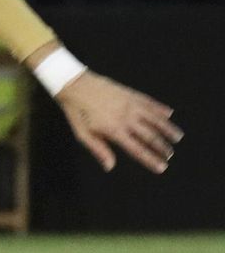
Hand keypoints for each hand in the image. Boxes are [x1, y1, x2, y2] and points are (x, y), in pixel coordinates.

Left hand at [56, 71, 182, 172]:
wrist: (75, 84)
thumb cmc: (77, 112)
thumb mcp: (83, 134)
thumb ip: (99, 150)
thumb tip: (110, 167)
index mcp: (114, 130)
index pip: (137, 149)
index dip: (151, 160)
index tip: (162, 167)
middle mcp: (127, 118)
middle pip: (150, 136)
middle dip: (162, 147)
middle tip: (170, 155)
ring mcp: (131, 104)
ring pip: (155, 119)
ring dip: (168, 129)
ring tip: (177, 137)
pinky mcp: (131, 94)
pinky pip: (150, 102)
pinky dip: (161, 109)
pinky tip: (169, 114)